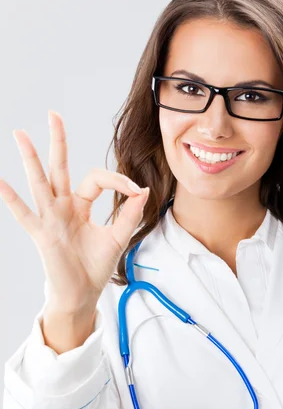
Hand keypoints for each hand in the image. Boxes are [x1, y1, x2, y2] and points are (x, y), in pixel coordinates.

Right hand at [0, 110, 149, 312]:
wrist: (82, 293)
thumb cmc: (95, 266)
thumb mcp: (118, 237)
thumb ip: (130, 214)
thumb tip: (142, 189)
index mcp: (81, 206)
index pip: (96, 179)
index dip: (117, 180)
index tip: (134, 189)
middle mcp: (63, 207)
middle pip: (59, 168)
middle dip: (58, 142)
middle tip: (54, 114)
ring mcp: (50, 219)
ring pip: (40, 182)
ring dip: (31, 159)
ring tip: (21, 134)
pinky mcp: (42, 234)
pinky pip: (24, 214)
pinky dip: (11, 199)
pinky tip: (0, 182)